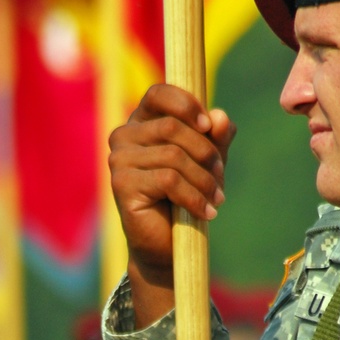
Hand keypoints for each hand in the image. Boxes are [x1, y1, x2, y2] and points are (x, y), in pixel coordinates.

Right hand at [108, 84, 234, 327]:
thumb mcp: (207, 162)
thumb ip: (215, 138)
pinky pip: (168, 180)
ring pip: (173, 155)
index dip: (186, 104)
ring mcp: (118, 161)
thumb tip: (220, 118)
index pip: (159, 93)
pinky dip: (194, 197)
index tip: (208, 126)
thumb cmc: (185, 197)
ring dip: (204, 179)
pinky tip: (206, 212)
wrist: (166, 245)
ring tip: (216, 198)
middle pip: (172, 127)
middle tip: (220, 176)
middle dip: (205, 152)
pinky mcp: (122, 185)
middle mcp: (123, 136)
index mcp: (142, 122)